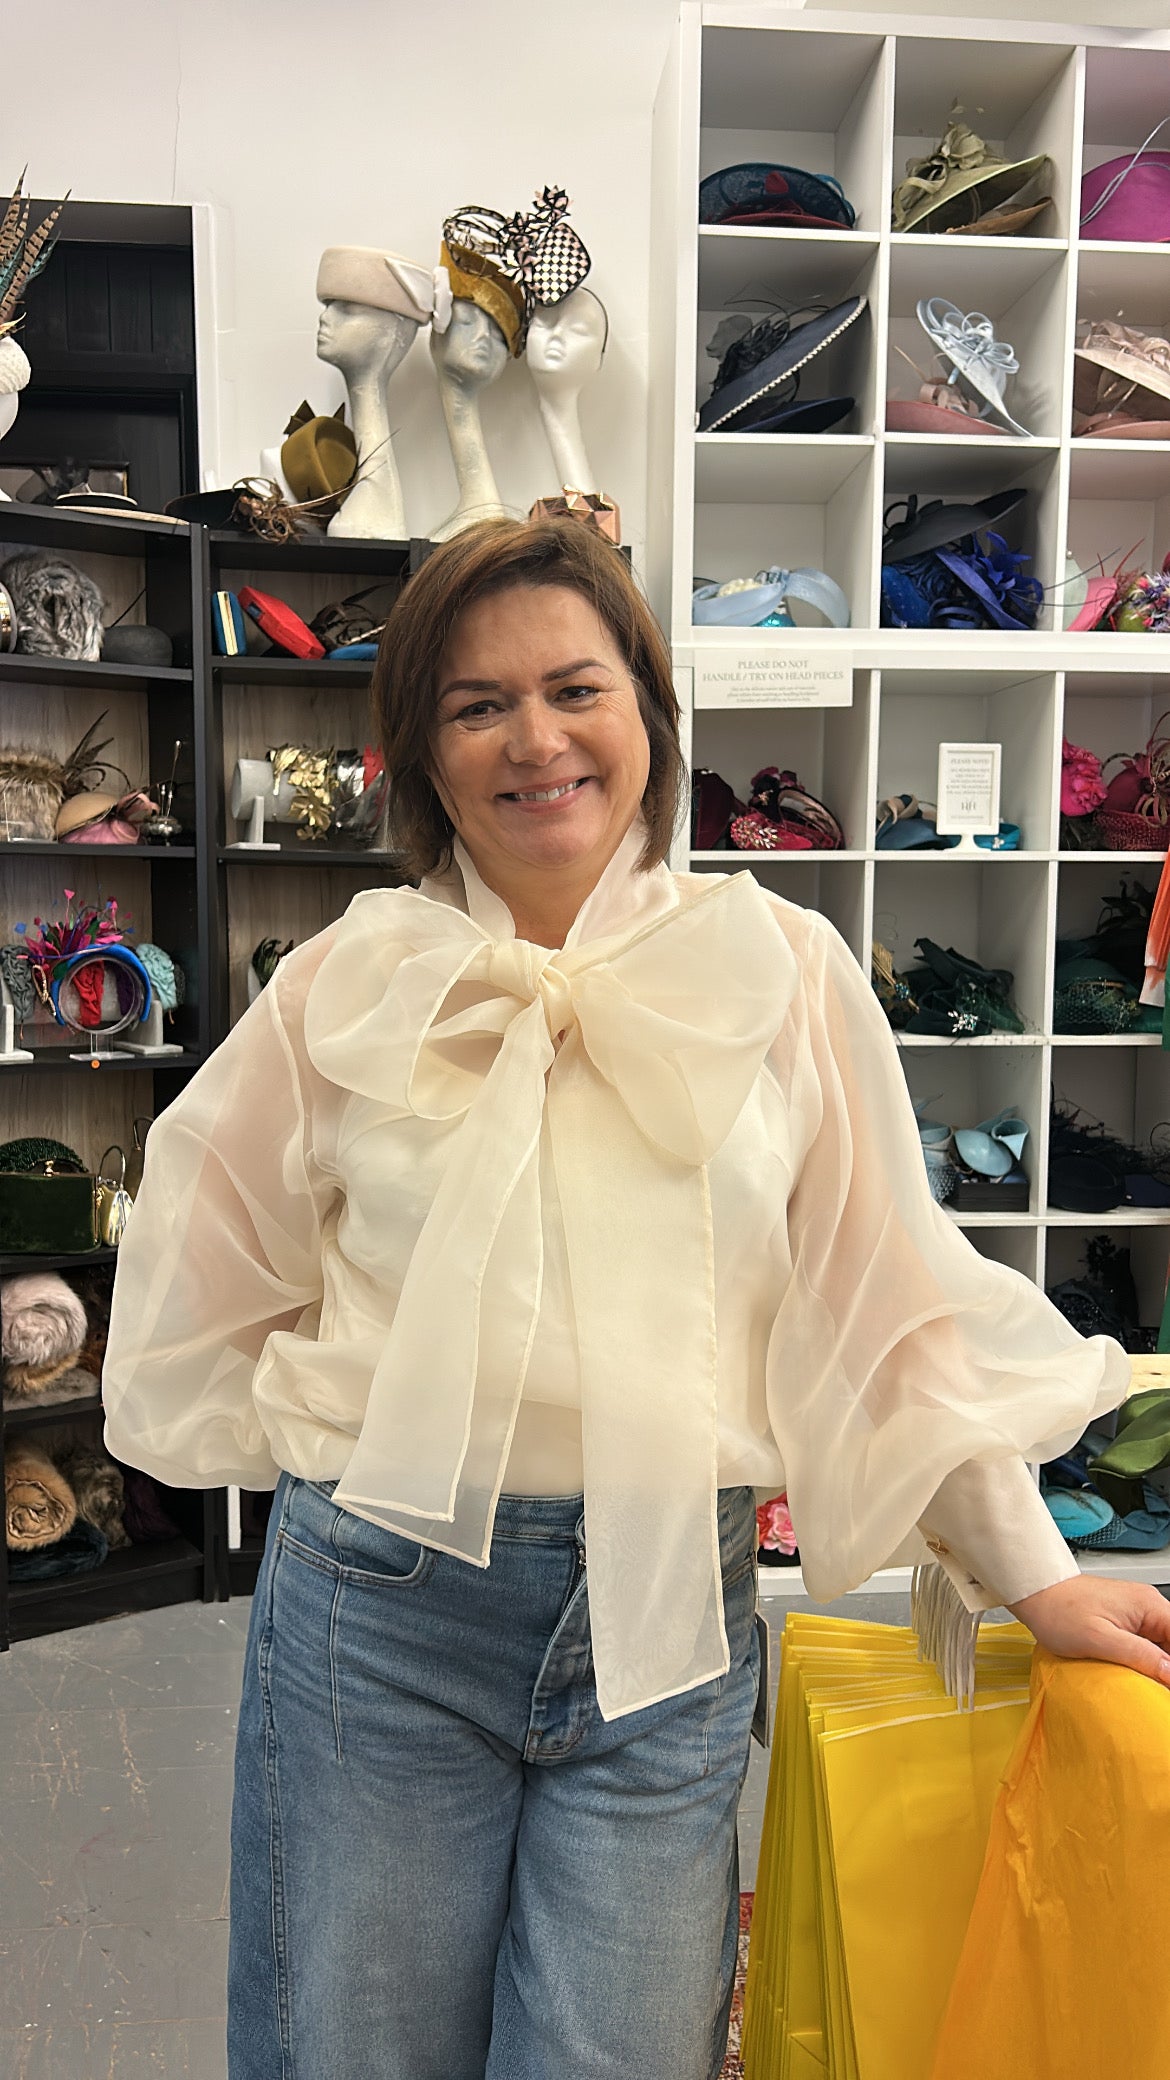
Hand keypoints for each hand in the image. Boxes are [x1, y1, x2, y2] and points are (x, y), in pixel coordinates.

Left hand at [1008, 1573, 1169, 1687]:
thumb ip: (1140, 1655)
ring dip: (1158, 1666)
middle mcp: (1147, 1605)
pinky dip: (1146, 1661)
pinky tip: (1137, 1676)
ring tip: (1148, 1686)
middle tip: (1157, 1689)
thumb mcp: (1099, 1639)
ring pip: (1162, 1645)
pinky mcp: (1123, 1621)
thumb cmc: (1059, 1611)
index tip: (1165, 1684)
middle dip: (1167, 1668)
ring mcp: (1135, 1613)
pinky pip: (1146, 1644)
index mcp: (1148, 1605)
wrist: (1035, 1594)